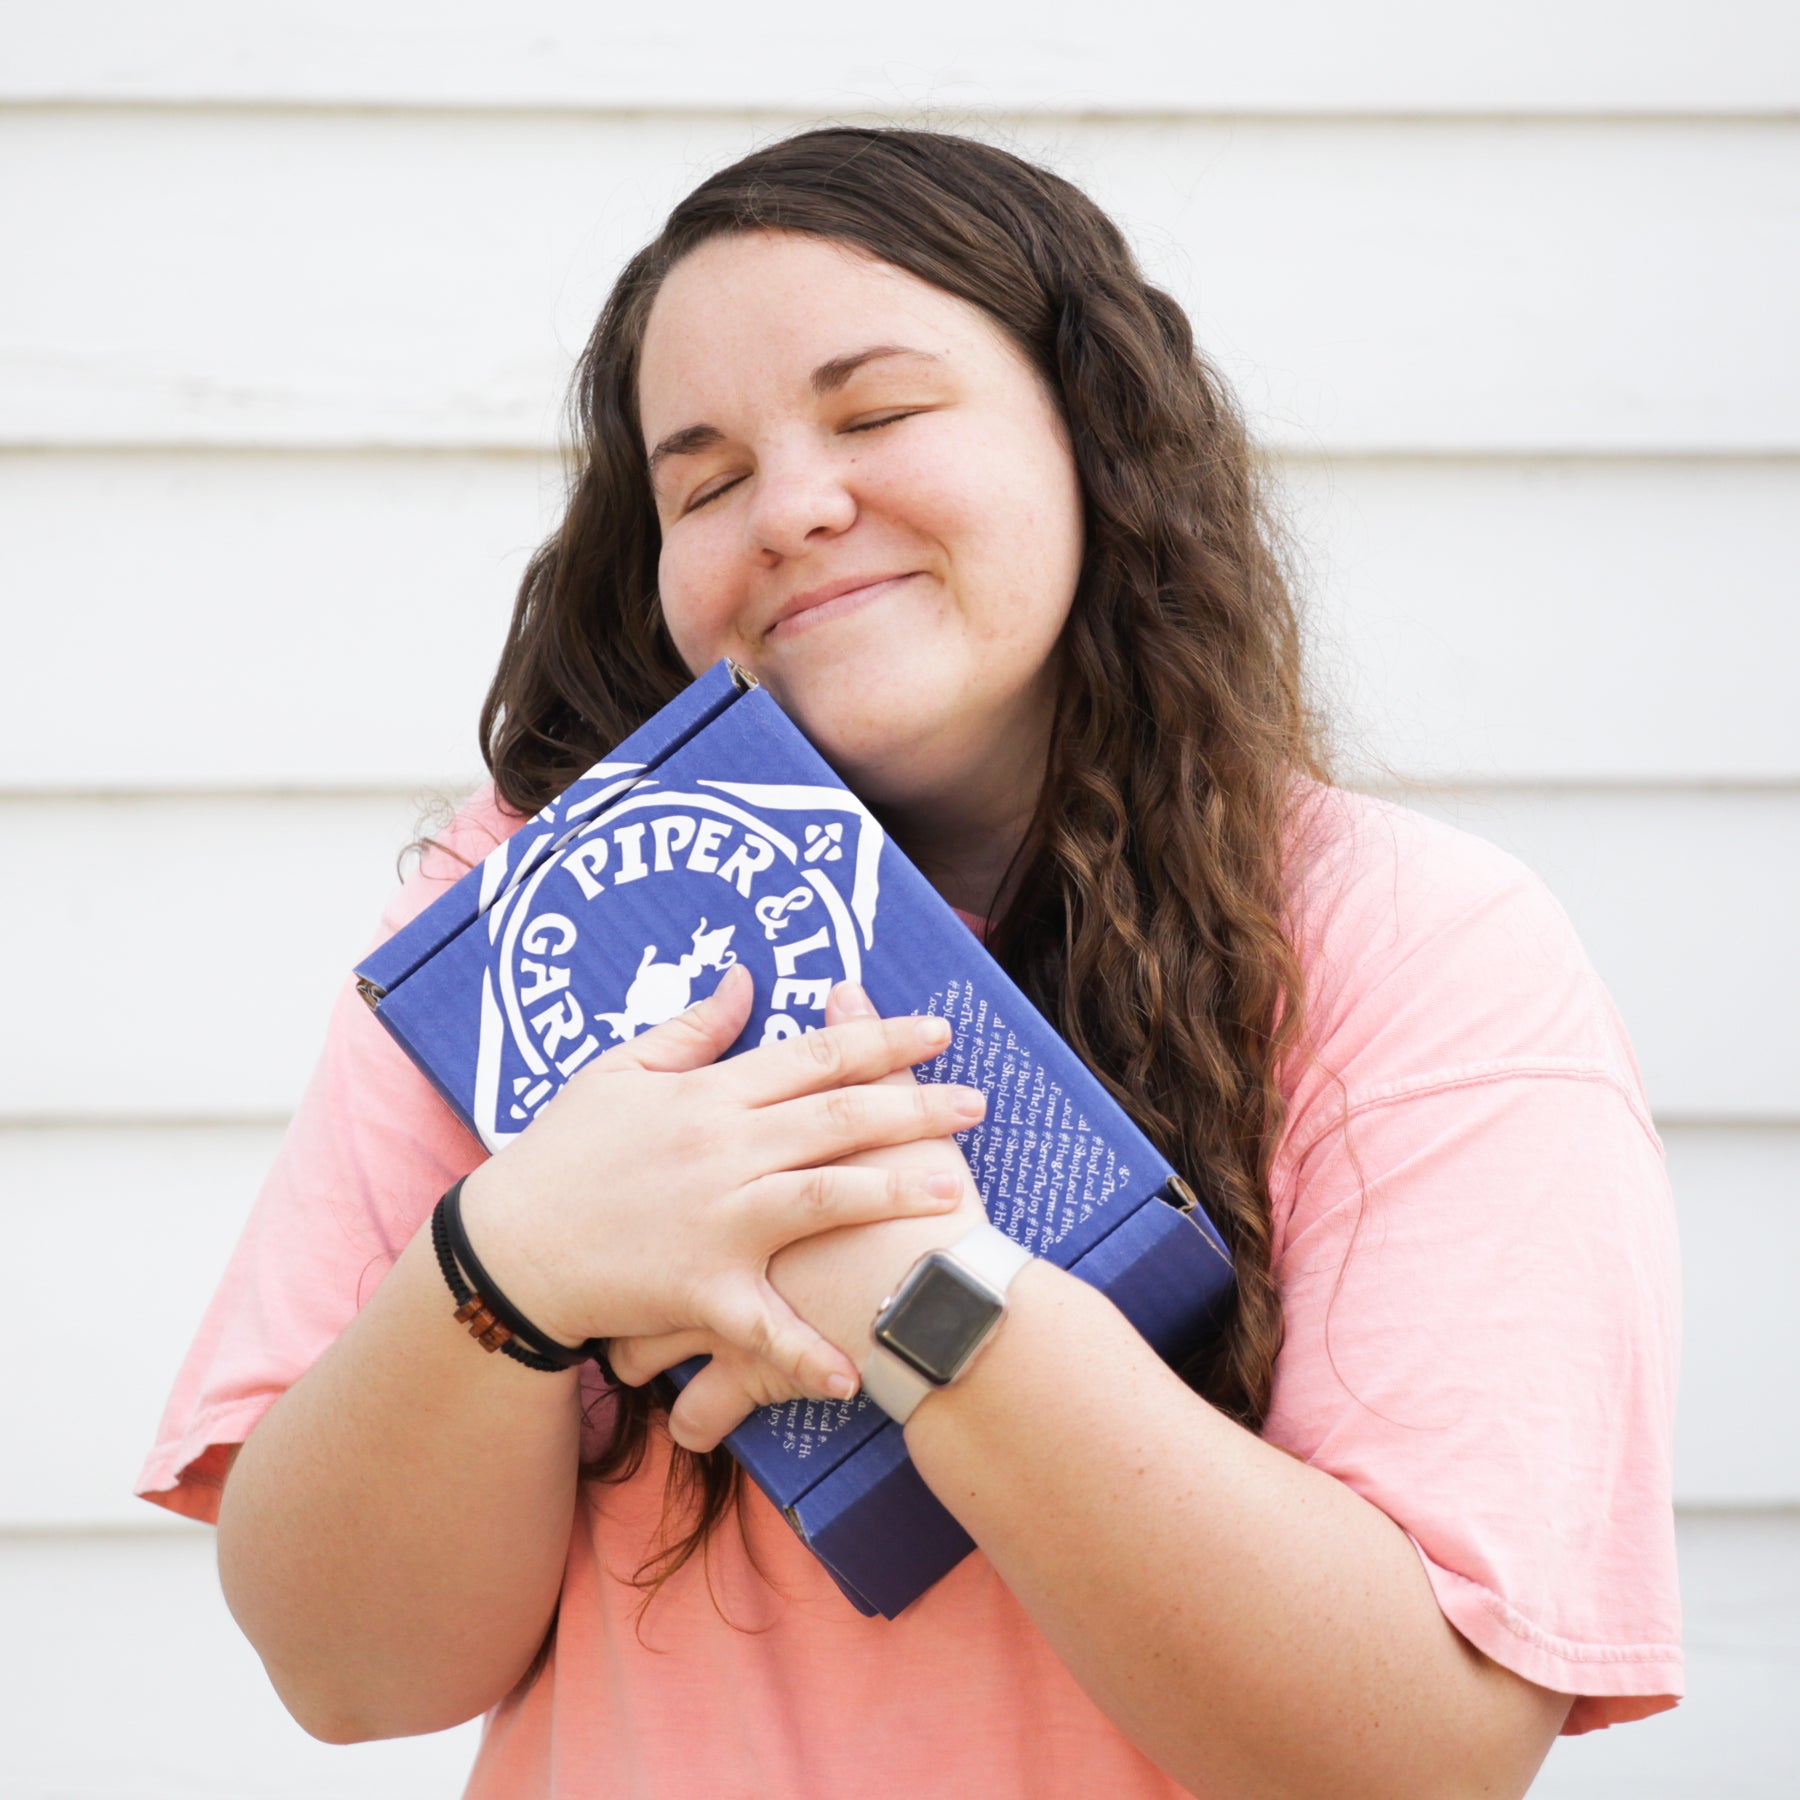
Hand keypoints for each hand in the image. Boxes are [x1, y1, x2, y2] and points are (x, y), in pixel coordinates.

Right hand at [457, 963, 985, 1400]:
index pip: (814, 1054)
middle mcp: (724, 1148)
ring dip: (892, 1192)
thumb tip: (746, 978)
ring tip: (953, 1189)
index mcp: (711, 1094)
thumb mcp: (619, 1071)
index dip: (882, 1038)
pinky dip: (806, 1350)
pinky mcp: (699, 1287)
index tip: (937, 1031)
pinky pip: (763, 1323)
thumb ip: (692, 1028)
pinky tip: (854, 1374)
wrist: (507, 1245)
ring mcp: (716, 1219)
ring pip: (822, 1196)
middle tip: (976, 1103)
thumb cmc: (562, 1154)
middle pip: (838, 1118)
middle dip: (915, 1106)